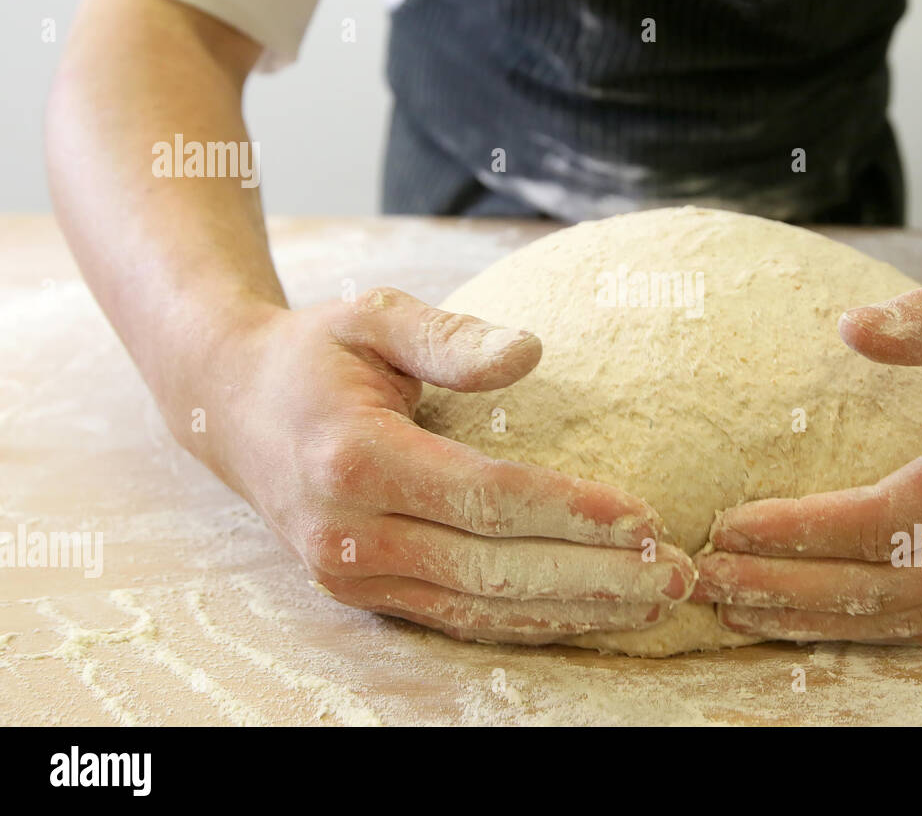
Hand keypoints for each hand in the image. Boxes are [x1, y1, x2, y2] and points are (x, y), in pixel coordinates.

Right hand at [189, 287, 693, 643]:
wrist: (228, 407)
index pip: (486, 498)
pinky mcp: (358, 592)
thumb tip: (530, 353)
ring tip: (653, 602)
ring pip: (480, 609)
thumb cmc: (316, 353)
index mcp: (354, 456)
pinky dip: (527, 622)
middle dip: (593, 576)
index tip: (645, 516)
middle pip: (492, 568)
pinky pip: (455, 619)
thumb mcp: (373, 316)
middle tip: (675, 575)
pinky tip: (588, 614)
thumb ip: (449, 336)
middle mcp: (347, 530)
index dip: (571, 511)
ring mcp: (348, 572)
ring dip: (574, 610)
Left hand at [694, 260, 921, 645]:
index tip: (730, 522)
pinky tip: (795, 618)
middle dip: (786, 584)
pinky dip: (856, 628)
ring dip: (808, 616)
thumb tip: (849, 329)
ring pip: (901, 619)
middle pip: (885, 582)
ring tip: (728, 605)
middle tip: (704, 576)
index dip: (806, 527)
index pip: (892, 516)